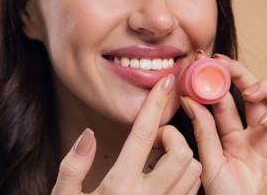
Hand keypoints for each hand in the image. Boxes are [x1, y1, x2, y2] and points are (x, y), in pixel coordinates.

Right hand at [51, 74, 201, 194]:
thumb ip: (73, 165)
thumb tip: (87, 136)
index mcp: (119, 185)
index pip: (142, 135)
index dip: (154, 105)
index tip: (166, 83)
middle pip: (181, 151)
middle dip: (172, 137)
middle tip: (154, 141)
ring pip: (193, 169)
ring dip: (182, 155)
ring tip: (159, 157)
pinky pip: (192, 189)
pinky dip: (186, 174)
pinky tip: (166, 175)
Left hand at [181, 54, 266, 194]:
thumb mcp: (211, 161)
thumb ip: (203, 131)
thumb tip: (188, 100)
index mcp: (231, 137)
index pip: (222, 103)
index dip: (211, 84)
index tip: (198, 67)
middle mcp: (253, 132)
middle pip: (246, 92)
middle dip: (235, 73)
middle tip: (220, 61)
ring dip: (260, 86)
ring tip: (247, 91)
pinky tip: (264, 118)